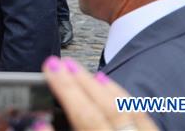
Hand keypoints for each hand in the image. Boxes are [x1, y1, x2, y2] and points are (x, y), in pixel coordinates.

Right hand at [42, 56, 157, 130]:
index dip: (66, 89)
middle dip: (81, 81)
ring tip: (79, 70)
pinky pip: (143, 116)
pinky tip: (109, 86)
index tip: (50, 67)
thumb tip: (41, 124)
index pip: (85, 116)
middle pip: (106, 108)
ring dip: (101, 87)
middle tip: (61, 62)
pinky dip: (123, 98)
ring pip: (126, 109)